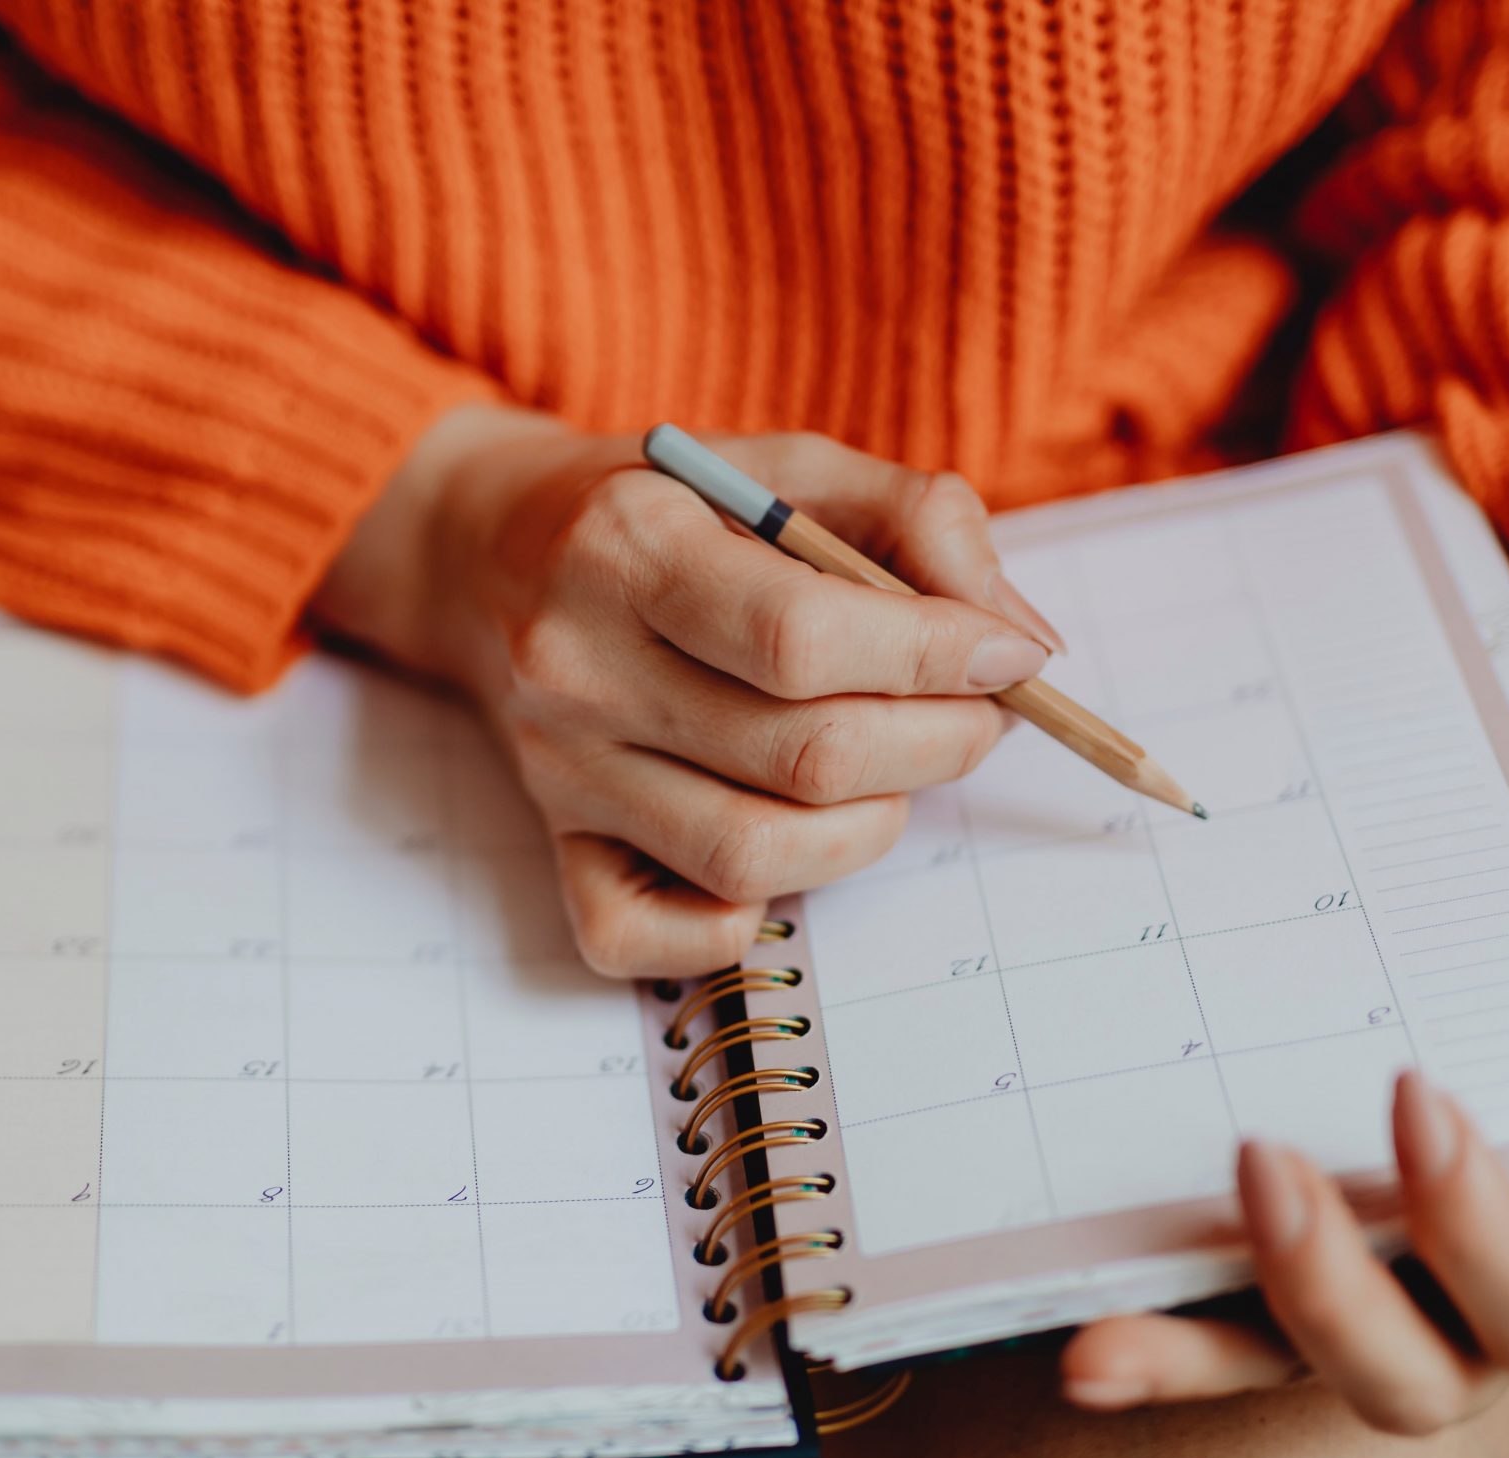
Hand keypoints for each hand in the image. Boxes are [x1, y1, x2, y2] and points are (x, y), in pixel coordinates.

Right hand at [318, 405, 1059, 975]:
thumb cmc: (666, 509)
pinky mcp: (553, 844)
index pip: (804, 638)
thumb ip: (917, 521)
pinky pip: (643, 939)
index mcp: (628, 544)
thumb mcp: (786, 466)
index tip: (1012, 656)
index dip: (939, 657)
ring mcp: (560, 769)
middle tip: (976, 716)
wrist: (488, 552)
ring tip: (891, 770)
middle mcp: (578, 665)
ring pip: (753, 856)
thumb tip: (1021, 643)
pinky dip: (733, 924)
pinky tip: (779, 847)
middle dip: (938, 744)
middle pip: (802, 758)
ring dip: (869, 827)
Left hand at [1062, 970, 1508, 1433]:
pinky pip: (1205, 1344)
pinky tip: (1076, 1349)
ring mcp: (1364, 1314)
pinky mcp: (1267, 1297)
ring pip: (1289, 1374)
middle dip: (1336, 1286)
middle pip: (1413, 1372)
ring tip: (1106, 1324)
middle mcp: (1471, 1321)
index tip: (1417, 1093)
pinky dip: (1146, 1355)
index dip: (1484, 1223)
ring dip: (1205, 1349)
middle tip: (1260, 1160)